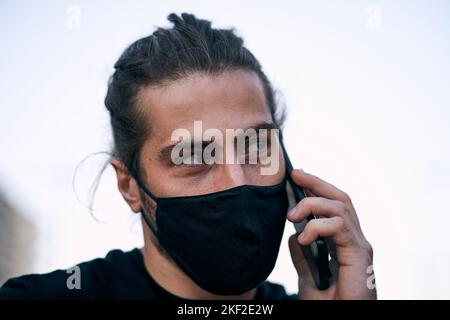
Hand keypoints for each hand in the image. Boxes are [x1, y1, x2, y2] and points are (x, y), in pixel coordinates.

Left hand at [287, 169, 375, 299]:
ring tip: (291, 215)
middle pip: (340, 198)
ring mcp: (360, 246)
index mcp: (344, 244)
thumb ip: (303, 257)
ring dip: (312, 204)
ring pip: (340, 206)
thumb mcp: (308, 279)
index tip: (296, 177)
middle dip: (317, 182)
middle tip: (295, 174)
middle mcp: (355, 241)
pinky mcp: (360, 255)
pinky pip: (339, 226)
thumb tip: (294, 235)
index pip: (333, 207)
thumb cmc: (331, 306)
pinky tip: (304, 237)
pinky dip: (318, 226)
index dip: (316, 189)